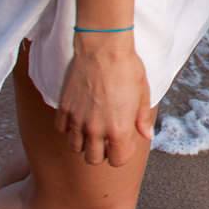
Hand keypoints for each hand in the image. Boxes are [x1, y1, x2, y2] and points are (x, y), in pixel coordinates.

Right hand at [56, 32, 152, 165]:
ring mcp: (77, 120)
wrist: (103, 48)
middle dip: (102, 152)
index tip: (124, 142)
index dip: (123, 153)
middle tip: (108, 137)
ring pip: (75, 147)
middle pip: (94, 159)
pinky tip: (78, 117)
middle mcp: (96, 129)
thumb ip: (143, 119)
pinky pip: (62, 130)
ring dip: (84, 142)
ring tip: (93, 128)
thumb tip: (147, 135)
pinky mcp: (64, 108)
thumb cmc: (127, 68)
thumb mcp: (143, 94)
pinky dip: (69, 128)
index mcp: (119, 129)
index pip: (118, 160)